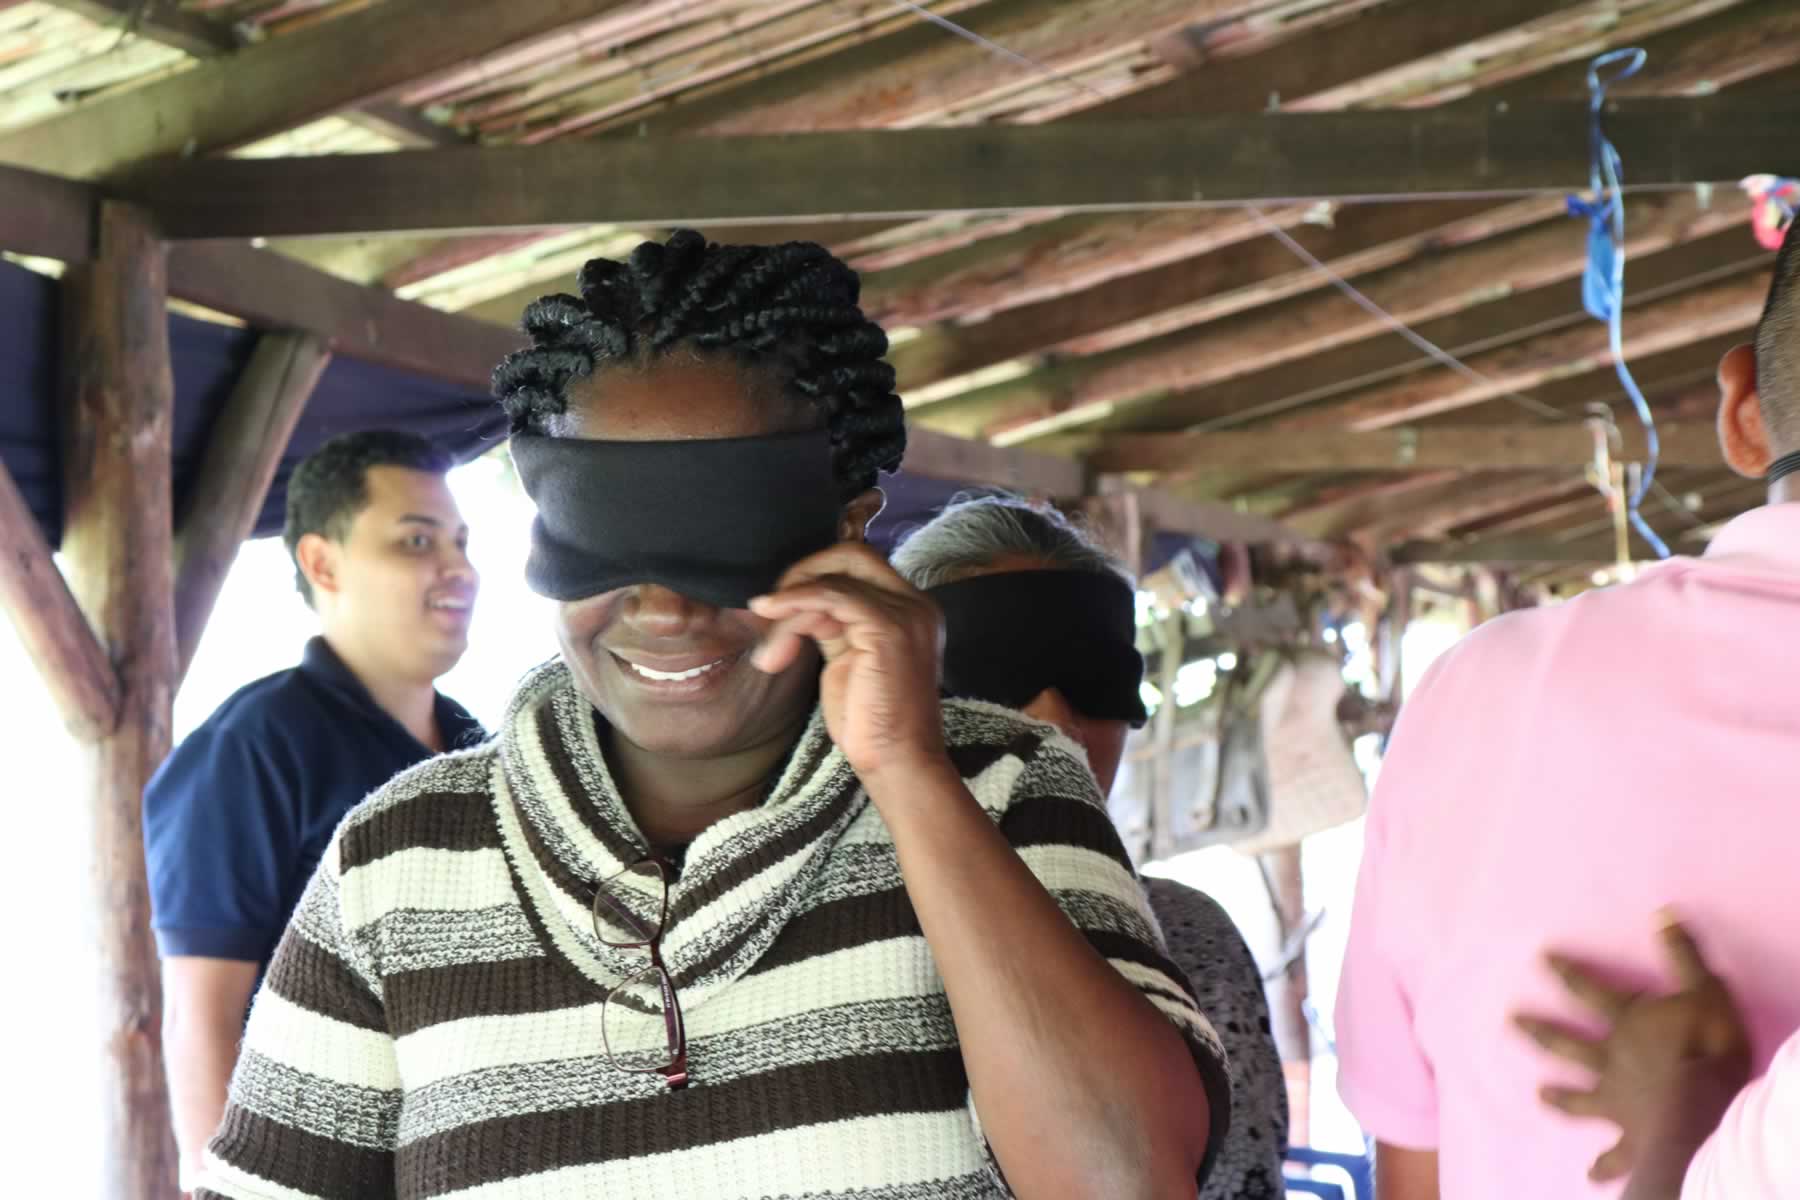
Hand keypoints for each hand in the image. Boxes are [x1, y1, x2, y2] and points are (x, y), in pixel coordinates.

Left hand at [748, 543, 948, 783]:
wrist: (896, 762)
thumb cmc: (870, 722)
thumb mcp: (846, 659)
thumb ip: (832, 624)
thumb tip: (797, 602)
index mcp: (910, 609)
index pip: (859, 564)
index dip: (814, 574)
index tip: (779, 604)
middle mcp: (916, 604)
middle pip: (851, 555)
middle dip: (802, 574)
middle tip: (770, 608)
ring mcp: (907, 614)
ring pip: (834, 580)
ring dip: (790, 605)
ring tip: (770, 644)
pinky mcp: (889, 629)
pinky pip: (832, 596)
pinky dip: (796, 604)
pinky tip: (772, 619)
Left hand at [1513, 917, 1751, 1183]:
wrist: (1705, 1105)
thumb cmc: (1707, 1044)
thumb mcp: (1704, 989)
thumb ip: (1683, 954)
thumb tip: (1662, 912)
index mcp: (1627, 1023)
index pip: (1589, 991)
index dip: (1566, 973)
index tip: (1539, 959)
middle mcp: (1612, 1060)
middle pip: (1568, 1044)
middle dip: (1538, 1031)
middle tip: (1509, 1022)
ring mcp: (1618, 1101)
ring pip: (1580, 1098)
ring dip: (1561, 1098)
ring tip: (1540, 1096)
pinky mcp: (1633, 1137)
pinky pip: (1615, 1157)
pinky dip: (1604, 1166)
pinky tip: (1591, 1175)